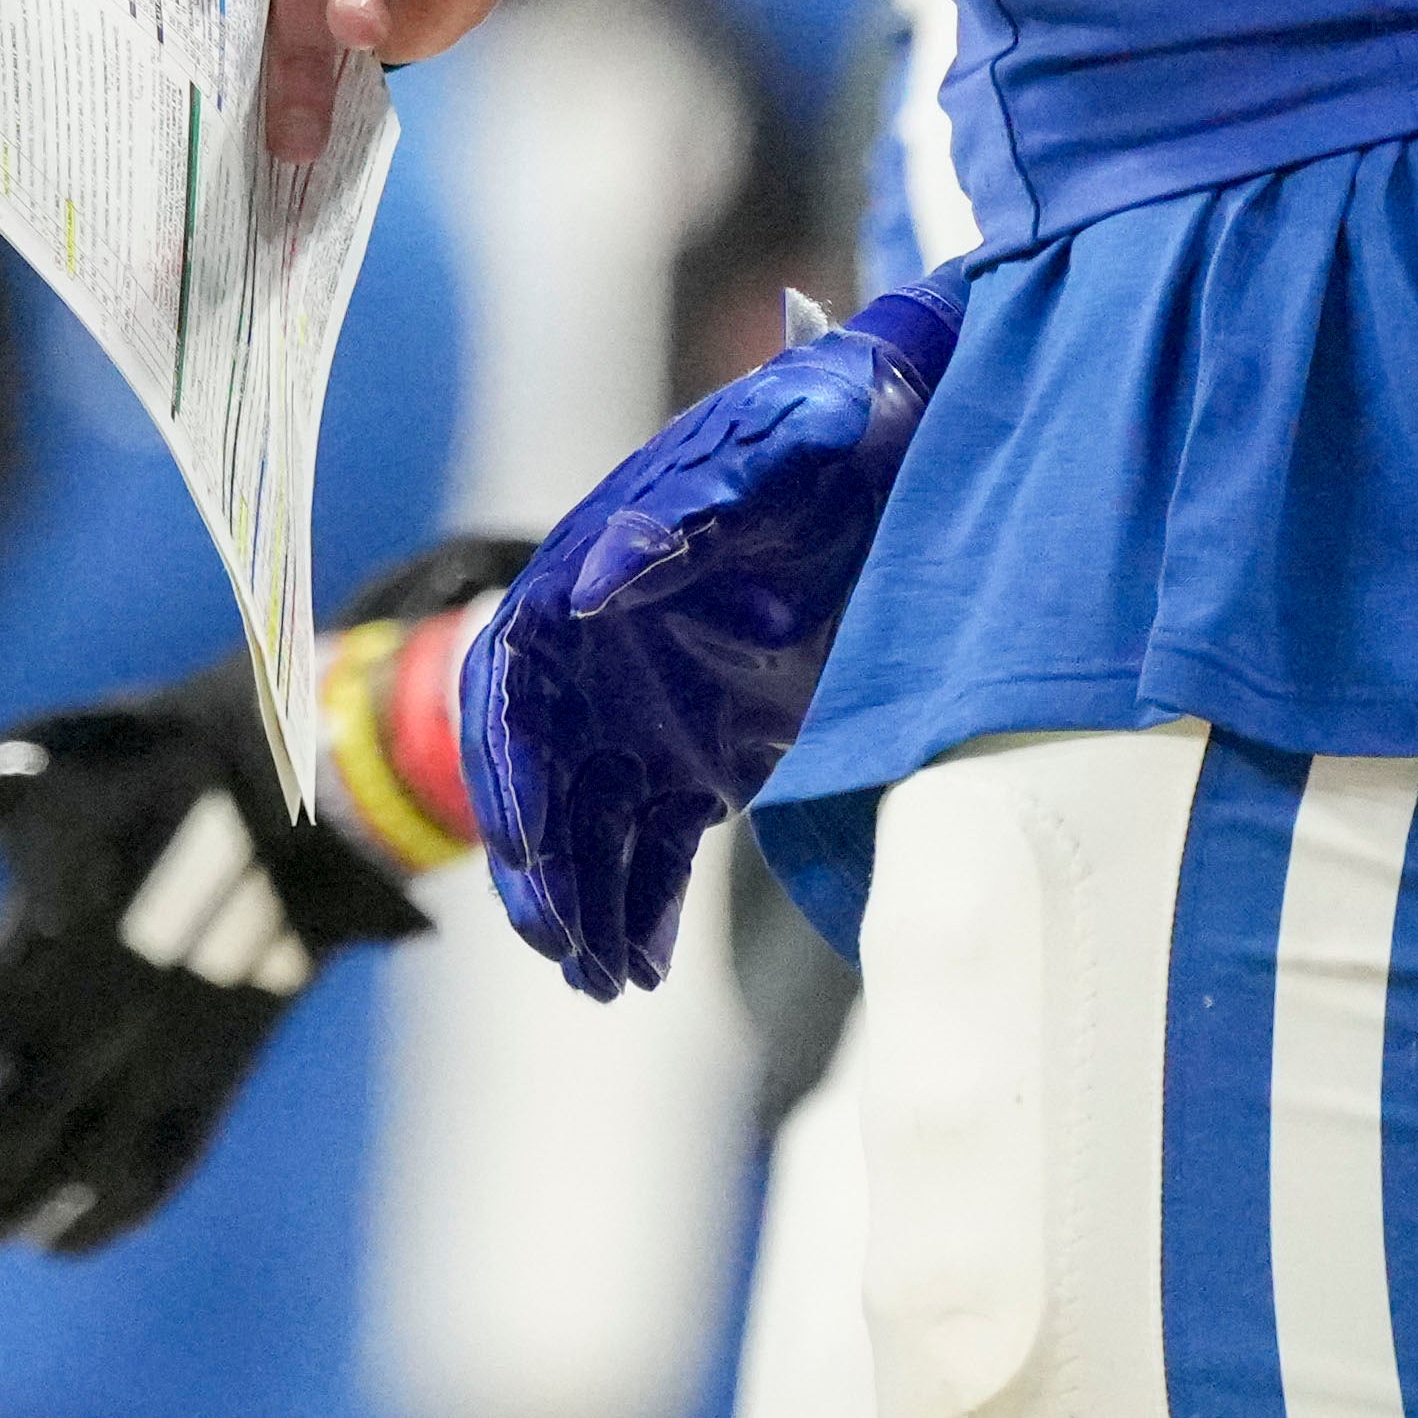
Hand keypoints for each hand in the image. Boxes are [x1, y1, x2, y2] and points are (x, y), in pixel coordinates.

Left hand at [0, 678, 428, 1260]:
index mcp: (32, 963)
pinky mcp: (219, 1070)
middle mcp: (91, 1034)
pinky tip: (50, 1241)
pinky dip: (98, 1220)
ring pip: (57, 1182)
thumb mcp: (24, 767)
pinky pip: (155, 1175)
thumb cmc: (148, 757)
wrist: (307, 776)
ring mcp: (160, 1064)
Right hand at [455, 280, 961, 995]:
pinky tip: (645, 967)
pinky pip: (651, 847)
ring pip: (588, 828)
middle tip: (566, 946)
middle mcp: (598, 659)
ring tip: (605, 983)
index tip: (530, 843)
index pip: (513, 690)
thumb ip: (684, 515)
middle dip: (541, 866)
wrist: (907, 445)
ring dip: (587, 906)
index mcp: (582, 578)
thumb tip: (595, 584)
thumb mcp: (778, 450)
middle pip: (536, 777)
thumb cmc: (833, 434)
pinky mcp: (698, 760)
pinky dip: (642, 907)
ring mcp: (645, 716)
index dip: (511, 771)